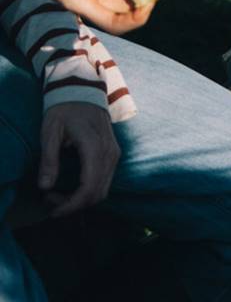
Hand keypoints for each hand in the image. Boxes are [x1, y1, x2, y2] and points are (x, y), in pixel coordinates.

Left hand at [38, 102, 120, 216]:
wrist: (83, 91)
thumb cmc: (64, 109)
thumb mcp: (51, 132)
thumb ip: (49, 159)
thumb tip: (45, 187)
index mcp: (95, 147)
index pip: (89, 188)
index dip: (71, 205)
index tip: (52, 210)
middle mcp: (110, 153)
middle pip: (98, 193)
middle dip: (74, 205)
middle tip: (50, 201)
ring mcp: (114, 153)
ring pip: (103, 189)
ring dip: (81, 199)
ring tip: (58, 195)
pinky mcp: (113, 154)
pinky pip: (105, 181)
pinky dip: (89, 191)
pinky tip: (71, 187)